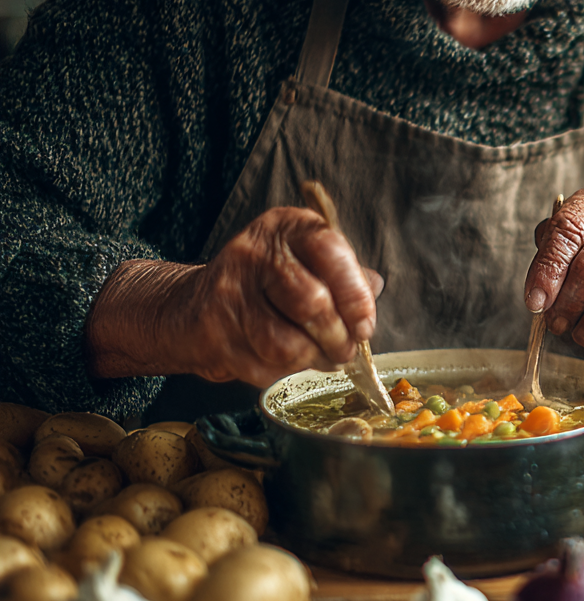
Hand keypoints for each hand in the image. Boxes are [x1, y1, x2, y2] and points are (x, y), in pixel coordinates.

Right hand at [87, 207, 382, 385]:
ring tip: (318, 358)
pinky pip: (264, 366)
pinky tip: (286, 363)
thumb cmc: (265, 288)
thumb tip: (375, 286)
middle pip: (312, 303)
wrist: (190, 308)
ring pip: (288, 344)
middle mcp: (254, 252)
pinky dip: (285, 373)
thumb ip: (343, 273)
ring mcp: (228, 291)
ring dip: (313, 361)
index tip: (365, 325)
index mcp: (286, 227)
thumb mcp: (306, 264)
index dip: (355, 295)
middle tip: (345, 351)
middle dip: (338, 338)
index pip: (330, 250)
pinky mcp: (212, 330)